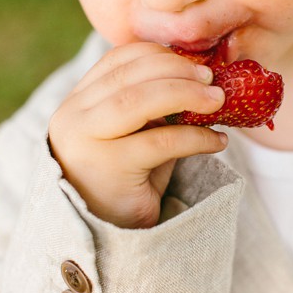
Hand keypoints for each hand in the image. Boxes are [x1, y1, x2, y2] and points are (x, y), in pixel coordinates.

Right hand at [47, 42, 227, 228]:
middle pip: (129, 77)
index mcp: (78, 101)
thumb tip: (203, 77)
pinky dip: (197, 137)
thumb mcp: (137, 135)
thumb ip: (154, 106)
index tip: (194, 62)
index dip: (159, 55)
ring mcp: (86, 142)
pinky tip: (218, 141)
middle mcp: (73, 117)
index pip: (117, 60)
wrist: (108, 238)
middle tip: (213, 80)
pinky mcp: (108, 169)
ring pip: (138, 102)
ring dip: (186, 94)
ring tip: (218, 101)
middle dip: (178, 71)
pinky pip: (161, 142)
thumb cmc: (128, 180)